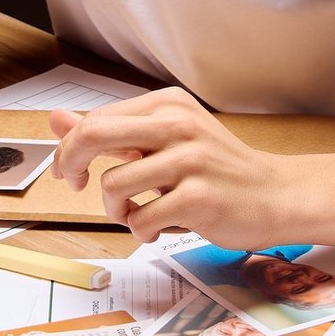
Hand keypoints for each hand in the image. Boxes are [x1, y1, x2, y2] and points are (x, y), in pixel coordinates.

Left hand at [48, 88, 293, 248]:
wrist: (277, 195)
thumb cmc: (217, 170)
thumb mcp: (166, 140)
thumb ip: (113, 132)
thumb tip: (56, 118)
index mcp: (169, 105)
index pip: (96, 118)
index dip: (69, 147)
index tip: (70, 170)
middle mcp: (179, 125)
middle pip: (93, 135)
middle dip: (70, 163)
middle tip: (74, 185)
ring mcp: (191, 161)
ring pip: (113, 185)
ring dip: (115, 210)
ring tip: (137, 215)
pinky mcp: (199, 198)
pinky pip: (141, 218)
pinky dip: (140, 230)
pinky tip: (157, 228)